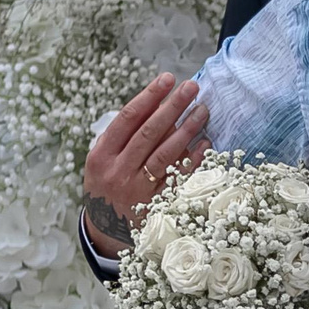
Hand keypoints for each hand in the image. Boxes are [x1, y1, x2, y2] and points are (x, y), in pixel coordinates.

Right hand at [82, 73, 209, 254]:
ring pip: (166, 154)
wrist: (105, 229)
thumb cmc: (107, 183)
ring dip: (187, 129)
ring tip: (202, 110)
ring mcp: (138, 190)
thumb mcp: (102, 160)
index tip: (167, 79)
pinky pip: (179, 179)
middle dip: (172, 107)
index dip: (149, 96)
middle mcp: (118, 171)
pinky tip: (206, 144)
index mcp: (102, 155)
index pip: (128, 118)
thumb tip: (157, 102)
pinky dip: (194, 161)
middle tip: (192, 87)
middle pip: (150, 133)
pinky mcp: (156, 206)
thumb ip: (123, 135)